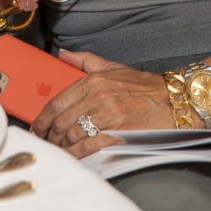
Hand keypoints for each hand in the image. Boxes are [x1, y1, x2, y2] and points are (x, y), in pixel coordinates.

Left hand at [30, 50, 171, 157]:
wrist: (173, 101)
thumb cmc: (144, 86)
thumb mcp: (112, 67)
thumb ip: (85, 60)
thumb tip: (63, 53)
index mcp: (93, 81)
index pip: (57, 102)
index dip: (42, 119)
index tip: (36, 128)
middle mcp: (97, 97)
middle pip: (61, 121)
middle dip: (49, 135)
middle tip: (45, 143)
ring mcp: (107, 116)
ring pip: (72, 135)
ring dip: (60, 146)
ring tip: (57, 150)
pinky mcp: (118, 134)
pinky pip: (89, 147)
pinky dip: (76, 155)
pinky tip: (71, 157)